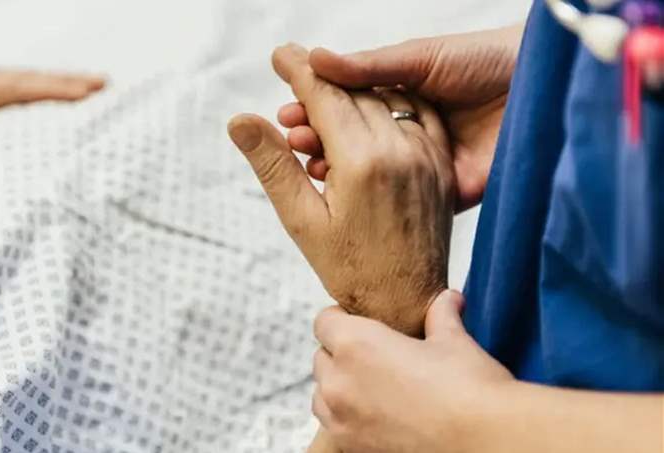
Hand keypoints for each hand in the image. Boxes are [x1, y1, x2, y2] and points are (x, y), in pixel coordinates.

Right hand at [228, 44, 454, 335]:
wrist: (409, 305)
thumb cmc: (350, 269)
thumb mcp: (302, 220)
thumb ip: (272, 164)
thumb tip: (238, 119)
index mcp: (362, 163)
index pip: (324, 96)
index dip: (298, 71)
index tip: (279, 54)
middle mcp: (400, 151)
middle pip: (352, 94)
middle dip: (319, 83)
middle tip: (290, 79)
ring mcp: (426, 156)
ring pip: (382, 102)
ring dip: (348, 97)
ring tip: (315, 114)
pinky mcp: (440, 165)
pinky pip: (413, 117)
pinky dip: (385, 108)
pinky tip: (363, 118)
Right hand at [278, 25, 523, 210]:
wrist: (546, 89)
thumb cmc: (486, 61)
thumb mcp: (421, 57)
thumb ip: (370, 66)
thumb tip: (317, 58)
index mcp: (400, 95)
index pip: (346, 102)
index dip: (316, 100)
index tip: (287, 103)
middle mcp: (408, 129)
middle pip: (351, 136)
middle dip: (317, 132)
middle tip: (291, 129)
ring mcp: (423, 161)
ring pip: (367, 167)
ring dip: (332, 160)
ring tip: (306, 152)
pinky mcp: (443, 189)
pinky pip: (399, 193)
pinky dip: (367, 189)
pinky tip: (338, 180)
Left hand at [312, 290, 513, 452]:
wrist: (487, 443)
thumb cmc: (469, 390)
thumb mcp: (453, 341)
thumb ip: (441, 315)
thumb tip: (448, 299)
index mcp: (356, 345)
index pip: (324, 321)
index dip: (342, 317)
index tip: (359, 321)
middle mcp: (340, 382)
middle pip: (321, 357)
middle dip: (341, 354)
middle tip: (372, 356)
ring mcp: (342, 420)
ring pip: (322, 394)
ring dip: (339, 386)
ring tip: (371, 387)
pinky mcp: (351, 448)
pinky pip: (334, 425)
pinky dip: (347, 418)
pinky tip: (377, 415)